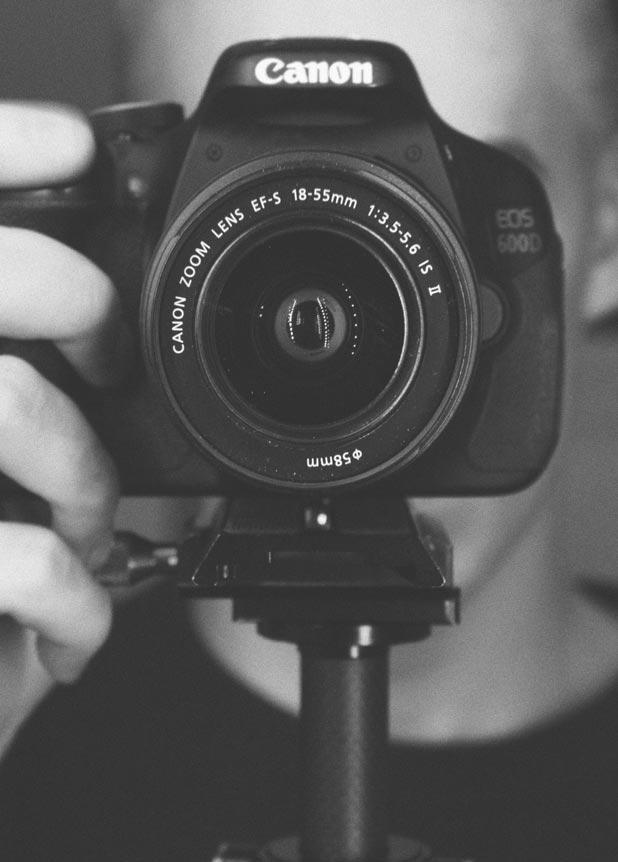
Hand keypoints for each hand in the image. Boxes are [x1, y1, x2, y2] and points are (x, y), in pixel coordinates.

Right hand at [0, 102, 129, 754]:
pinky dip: (81, 603)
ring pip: (12, 405)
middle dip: (83, 310)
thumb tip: (80, 335)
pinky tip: (75, 621)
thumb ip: (9, 374)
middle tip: (108, 360)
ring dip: (87, 480)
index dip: (3, 144)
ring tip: (89, 527)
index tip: (78, 145)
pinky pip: (23, 559)